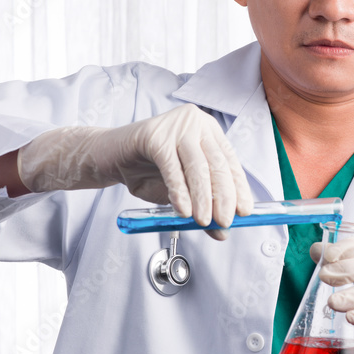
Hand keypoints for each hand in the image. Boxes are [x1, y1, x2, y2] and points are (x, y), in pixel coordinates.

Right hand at [17, 104, 253, 238]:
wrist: (108, 156)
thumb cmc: (147, 171)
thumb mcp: (179, 192)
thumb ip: (201, 206)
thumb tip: (222, 230)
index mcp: (208, 131)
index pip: (230, 161)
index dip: (239, 188)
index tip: (246, 211)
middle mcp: (196, 123)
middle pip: (217, 163)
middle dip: (224, 196)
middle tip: (226, 221)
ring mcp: (176, 126)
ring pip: (197, 166)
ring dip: (203, 198)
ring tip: (203, 221)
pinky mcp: (154, 134)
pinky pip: (172, 167)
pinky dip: (179, 191)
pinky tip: (182, 210)